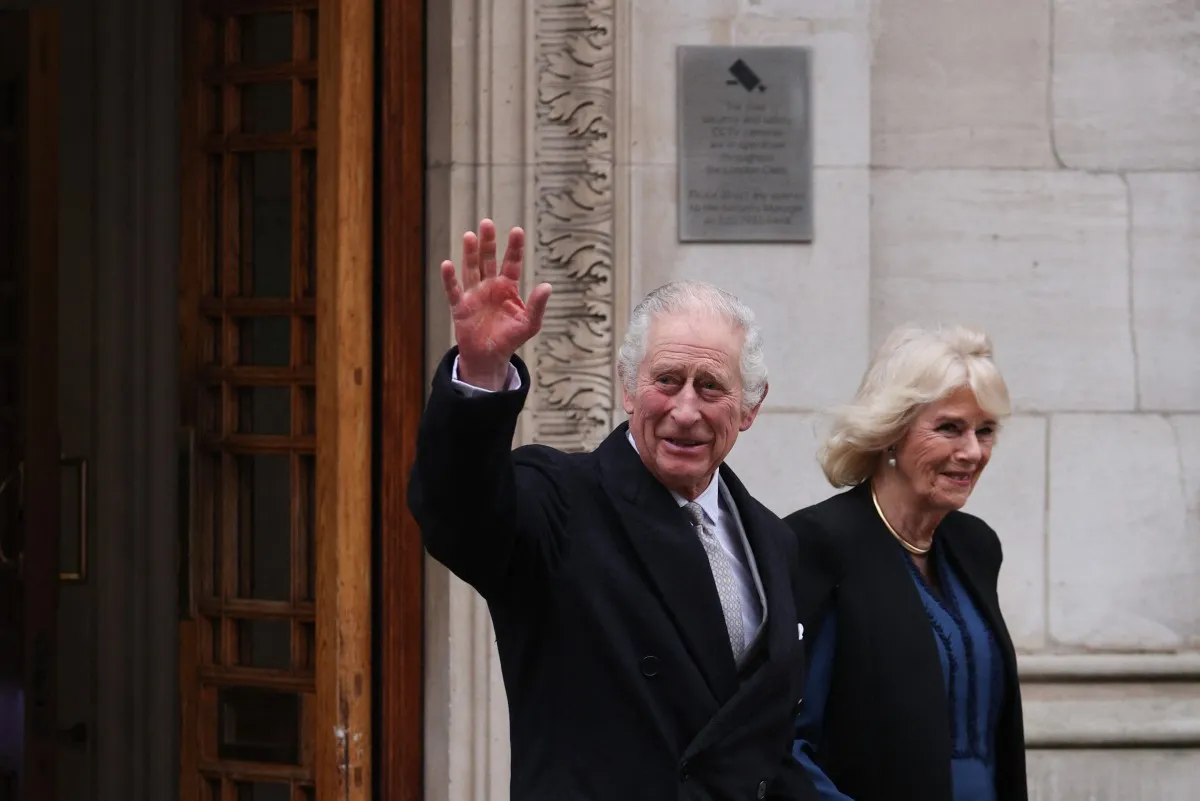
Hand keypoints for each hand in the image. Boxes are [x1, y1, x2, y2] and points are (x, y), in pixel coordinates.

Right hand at [441, 219, 551, 389]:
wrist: (490, 357)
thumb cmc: (510, 339)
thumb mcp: (530, 324)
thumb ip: (538, 305)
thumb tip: (547, 286)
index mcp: (508, 287)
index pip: (512, 263)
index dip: (514, 247)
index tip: (517, 231)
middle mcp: (490, 286)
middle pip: (488, 260)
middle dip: (488, 243)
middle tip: (487, 223)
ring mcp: (474, 294)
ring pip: (471, 269)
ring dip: (470, 253)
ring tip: (470, 236)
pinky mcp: (460, 306)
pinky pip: (454, 290)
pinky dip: (450, 278)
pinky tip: (447, 265)